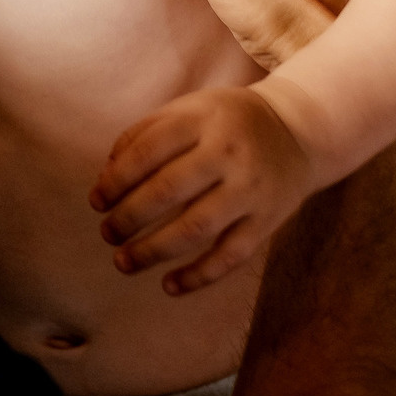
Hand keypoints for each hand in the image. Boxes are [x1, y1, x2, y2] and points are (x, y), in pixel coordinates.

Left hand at [91, 85, 314, 293]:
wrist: (299, 131)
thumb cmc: (227, 122)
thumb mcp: (189, 109)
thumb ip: (144, 134)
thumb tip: (106, 177)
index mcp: (202, 119)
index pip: (148, 152)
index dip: (116, 181)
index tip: (96, 201)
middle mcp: (228, 153)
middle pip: (168, 191)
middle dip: (128, 218)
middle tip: (107, 233)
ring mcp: (250, 189)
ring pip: (196, 228)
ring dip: (153, 251)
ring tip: (123, 262)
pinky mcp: (267, 221)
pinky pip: (230, 255)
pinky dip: (198, 276)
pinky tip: (169, 286)